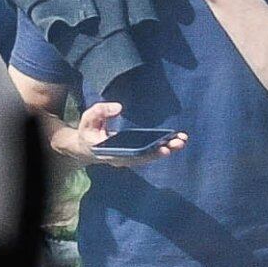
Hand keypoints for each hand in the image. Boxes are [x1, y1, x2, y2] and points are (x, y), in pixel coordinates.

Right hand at [53, 98, 181, 163]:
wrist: (85, 147)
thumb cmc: (88, 130)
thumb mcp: (89, 118)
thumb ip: (101, 111)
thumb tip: (119, 107)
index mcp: (109, 153)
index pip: (131, 156)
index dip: (147, 153)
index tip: (163, 149)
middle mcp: (121, 159)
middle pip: (144, 158)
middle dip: (162, 151)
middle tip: (178, 143)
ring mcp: (128, 158)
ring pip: (149, 156)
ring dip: (167, 149)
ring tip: (182, 141)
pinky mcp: (133, 155)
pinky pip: (149, 153)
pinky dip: (163, 147)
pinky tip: (176, 140)